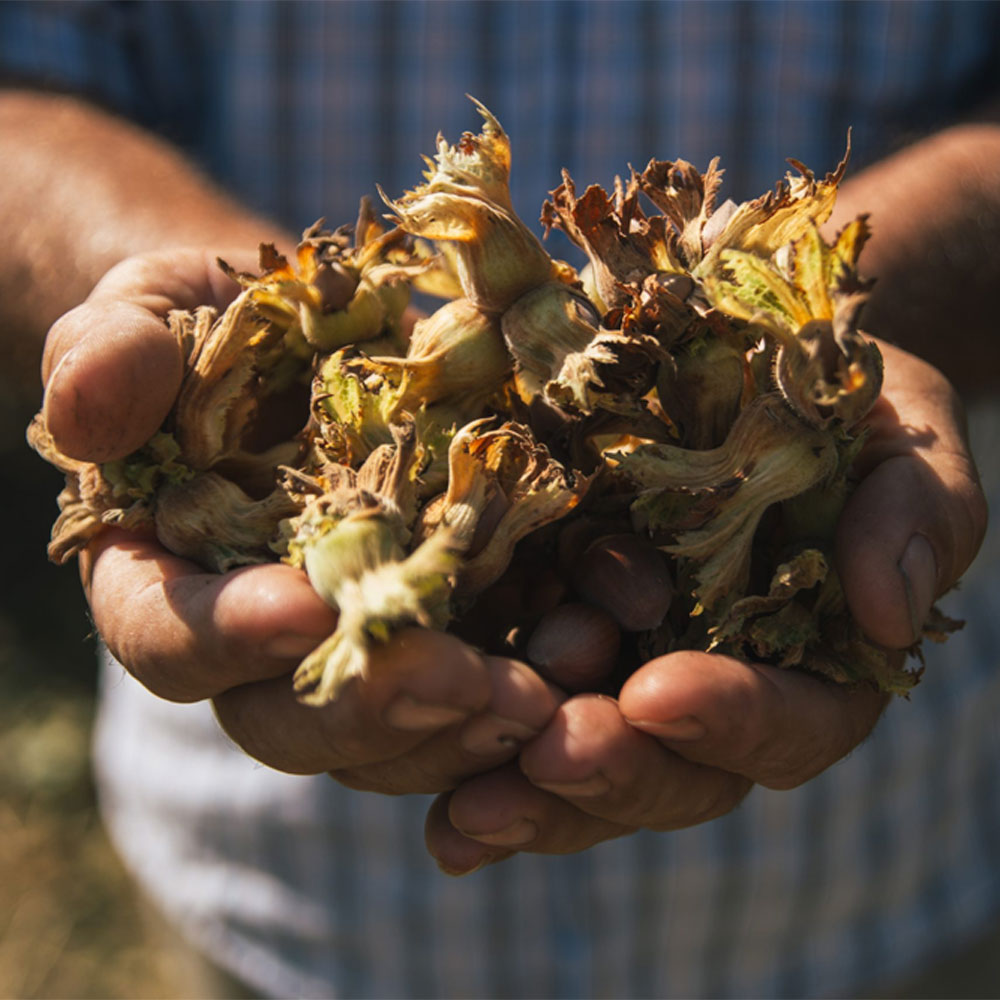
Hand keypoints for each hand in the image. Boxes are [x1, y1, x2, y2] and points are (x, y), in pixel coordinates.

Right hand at [43, 249, 560, 792]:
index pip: (168, 639)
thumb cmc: (217, 327)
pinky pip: (497, 674)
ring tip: (557, 681)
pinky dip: (551, 659)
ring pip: (406, 730)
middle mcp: (265, 643)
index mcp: (167, 584)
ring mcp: (367, 641)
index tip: (304, 610)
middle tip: (468, 685)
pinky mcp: (456, 618)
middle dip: (382, 710)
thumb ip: (109, 355)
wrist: (323, 332)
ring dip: (479, 718)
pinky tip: (606, 624)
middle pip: (298, 719)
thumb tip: (86, 410)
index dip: (226, 637)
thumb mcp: (148, 315)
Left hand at [425, 340, 987, 871]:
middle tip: (551, 749)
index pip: (787, 725)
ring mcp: (620, 680)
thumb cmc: (837, 407)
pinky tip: (430, 797)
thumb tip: (887, 607)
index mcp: (806, 666)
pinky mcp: (544, 649)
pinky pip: (508, 724)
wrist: (744, 371)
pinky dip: (467, 758)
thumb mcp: (900, 439)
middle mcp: (709, 695)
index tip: (660, 691)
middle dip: (612, 770)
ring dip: (526, 792)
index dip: (732, 719)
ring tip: (469, 796)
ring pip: (580, 774)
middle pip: (672, 776)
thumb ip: (916, 517)